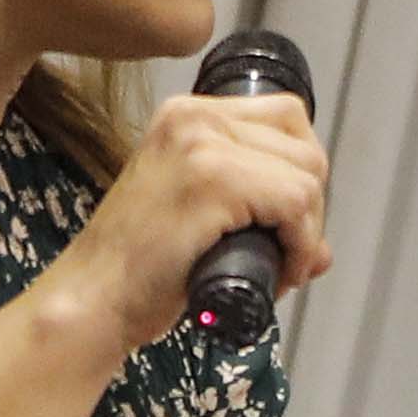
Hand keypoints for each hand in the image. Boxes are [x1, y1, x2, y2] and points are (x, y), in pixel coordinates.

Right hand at [46, 84, 331, 354]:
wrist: (95, 301)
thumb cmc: (141, 271)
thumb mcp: (200, 221)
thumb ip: (256, 217)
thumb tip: (322, 252)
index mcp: (187, 115)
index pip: (286, 119)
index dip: (300, 175)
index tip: (283, 223)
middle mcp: (194, 116)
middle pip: (304, 145)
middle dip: (311, 206)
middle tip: (284, 251)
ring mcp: (202, 145)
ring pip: (307, 175)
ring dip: (308, 230)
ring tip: (278, 267)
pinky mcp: (213, 180)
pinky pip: (295, 203)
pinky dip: (301, 245)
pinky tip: (282, 273)